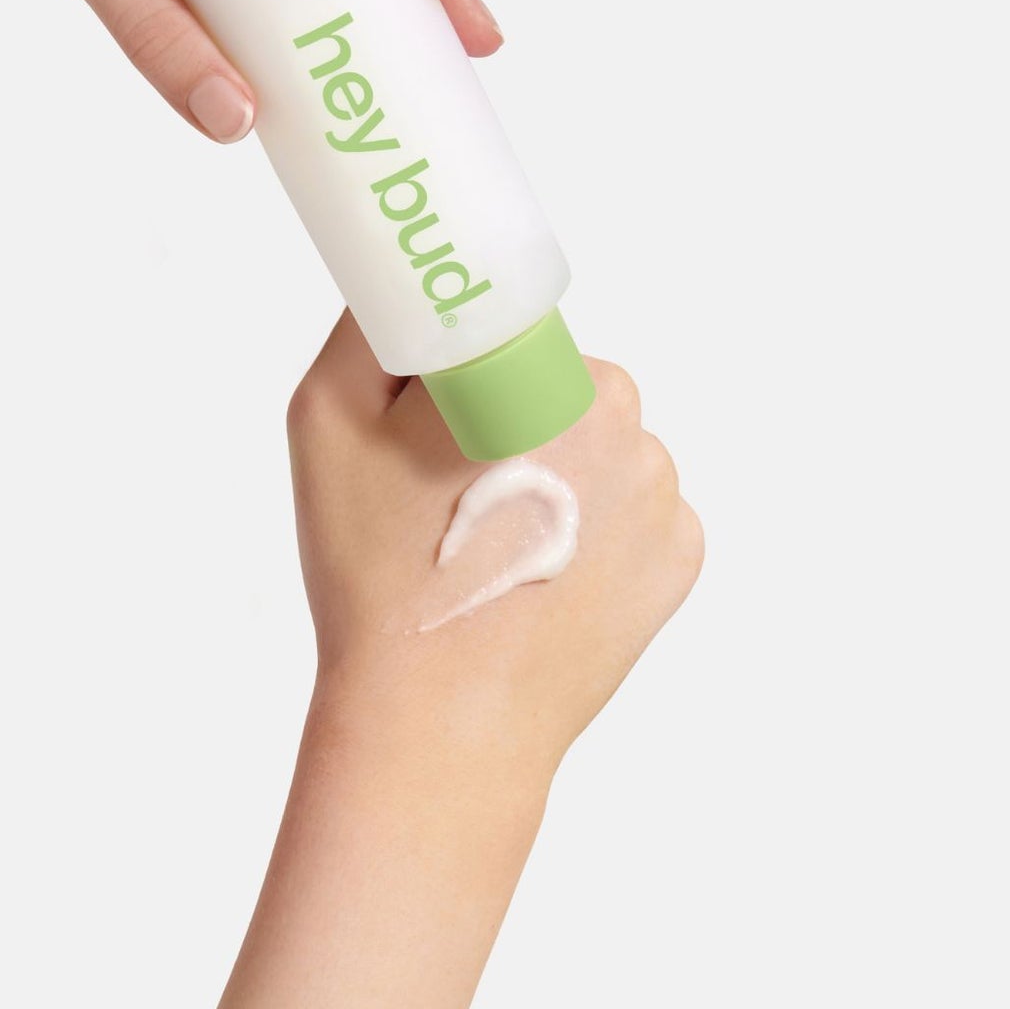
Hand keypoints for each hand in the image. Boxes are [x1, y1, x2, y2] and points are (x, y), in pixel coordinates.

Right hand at [286, 312, 703, 778]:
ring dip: (558, 478)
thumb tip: (406, 284)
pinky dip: (594, 535)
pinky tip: (538, 580)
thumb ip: (371, 326)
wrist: (436, 723)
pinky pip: (636, 514)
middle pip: (561, 386)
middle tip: (446, 496)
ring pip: (603, 450)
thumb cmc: (376, 575)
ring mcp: (662, 494)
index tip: (431, 422)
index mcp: (541, 370)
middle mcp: (623, 421)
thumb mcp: (328, 421)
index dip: (462, 373)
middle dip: (511, 422)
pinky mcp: (681, 558)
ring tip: (493, 551)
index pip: (508, 331)